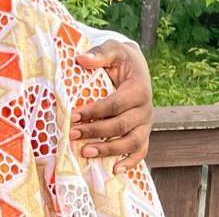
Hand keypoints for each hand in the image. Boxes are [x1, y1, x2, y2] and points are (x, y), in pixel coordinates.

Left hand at [69, 39, 152, 172]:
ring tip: (85, 152)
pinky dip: (131, 162)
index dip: (95, 111)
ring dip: (109, 150)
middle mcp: (146, 109)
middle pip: (121, 126)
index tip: (74, 115)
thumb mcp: (112, 49)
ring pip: (131, 142)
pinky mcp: (144, 132)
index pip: (115, 104)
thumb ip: (99, 54)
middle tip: (72, 134)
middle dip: (96, 132)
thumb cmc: (120, 58)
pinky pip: (141, 150)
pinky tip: (115, 170)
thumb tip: (80, 59)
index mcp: (139, 89)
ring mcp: (146, 123)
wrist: (135, 65)